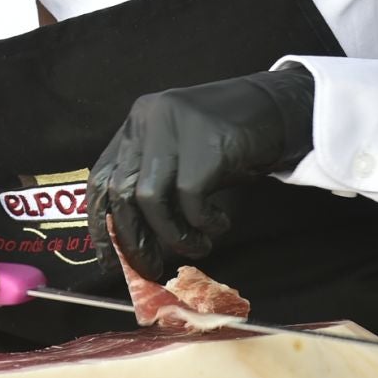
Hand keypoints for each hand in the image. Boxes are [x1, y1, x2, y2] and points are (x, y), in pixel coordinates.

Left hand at [87, 66, 315, 279]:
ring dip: (174, 236)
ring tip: (197, 246)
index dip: (99, 223)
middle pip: (122, 191)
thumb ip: (153, 182)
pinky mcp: (207, 142)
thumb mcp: (180, 155)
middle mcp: (149, 119)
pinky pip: (191, 199)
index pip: (100, 177)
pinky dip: (204, 223)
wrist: (278, 110)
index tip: (109, 258)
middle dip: (133, 240)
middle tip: (151, 267)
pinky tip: (219, 223)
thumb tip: (131, 242)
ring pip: (151, 199)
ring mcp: (176, 127)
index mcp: (137, 122)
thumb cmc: (226, 143)